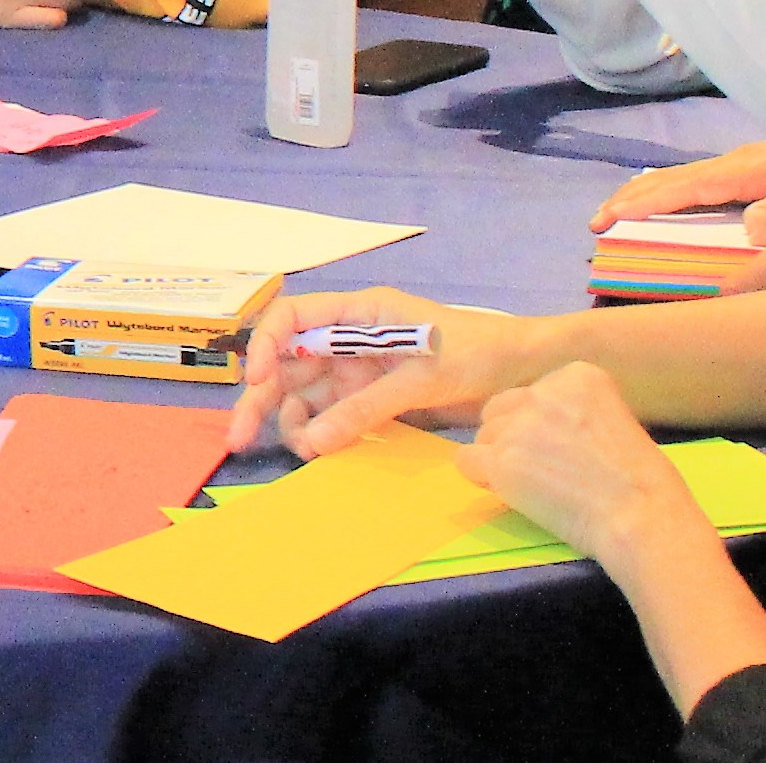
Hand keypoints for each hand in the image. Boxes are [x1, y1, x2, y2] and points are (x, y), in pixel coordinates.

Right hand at [227, 285, 547, 457]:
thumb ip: (367, 407)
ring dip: (292, 421)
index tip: (256, 381)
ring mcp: (361, 371)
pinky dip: (321, 433)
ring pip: (306, 395)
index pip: (293, 317)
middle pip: (289, 363)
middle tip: (238, 437)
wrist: (527, 372)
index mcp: (360, 314)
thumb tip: (314, 440)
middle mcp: (351, 339)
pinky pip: (334, 416)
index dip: (266, 345)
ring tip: (300, 451)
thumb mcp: (423, 377)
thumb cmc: (479, 354)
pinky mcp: (374, 400)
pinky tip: (318, 450)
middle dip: (260, 397)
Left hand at [455, 363, 697, 566]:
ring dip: (500, 461)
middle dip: (513, 438)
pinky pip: (466, 462)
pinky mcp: (501, 461)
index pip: (532, 393)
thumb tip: (535, 428)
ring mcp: (519, 425)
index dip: (540, 425)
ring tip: (539, 487)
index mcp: (578, 375)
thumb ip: (572, 413)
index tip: (569, 450)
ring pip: (483, 438)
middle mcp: (544, 391)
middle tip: (544, 470)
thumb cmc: (641, 481)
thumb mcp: (614, 421)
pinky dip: (483, 479)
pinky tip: (513, 493)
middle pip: (500, 410)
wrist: (641, 516)